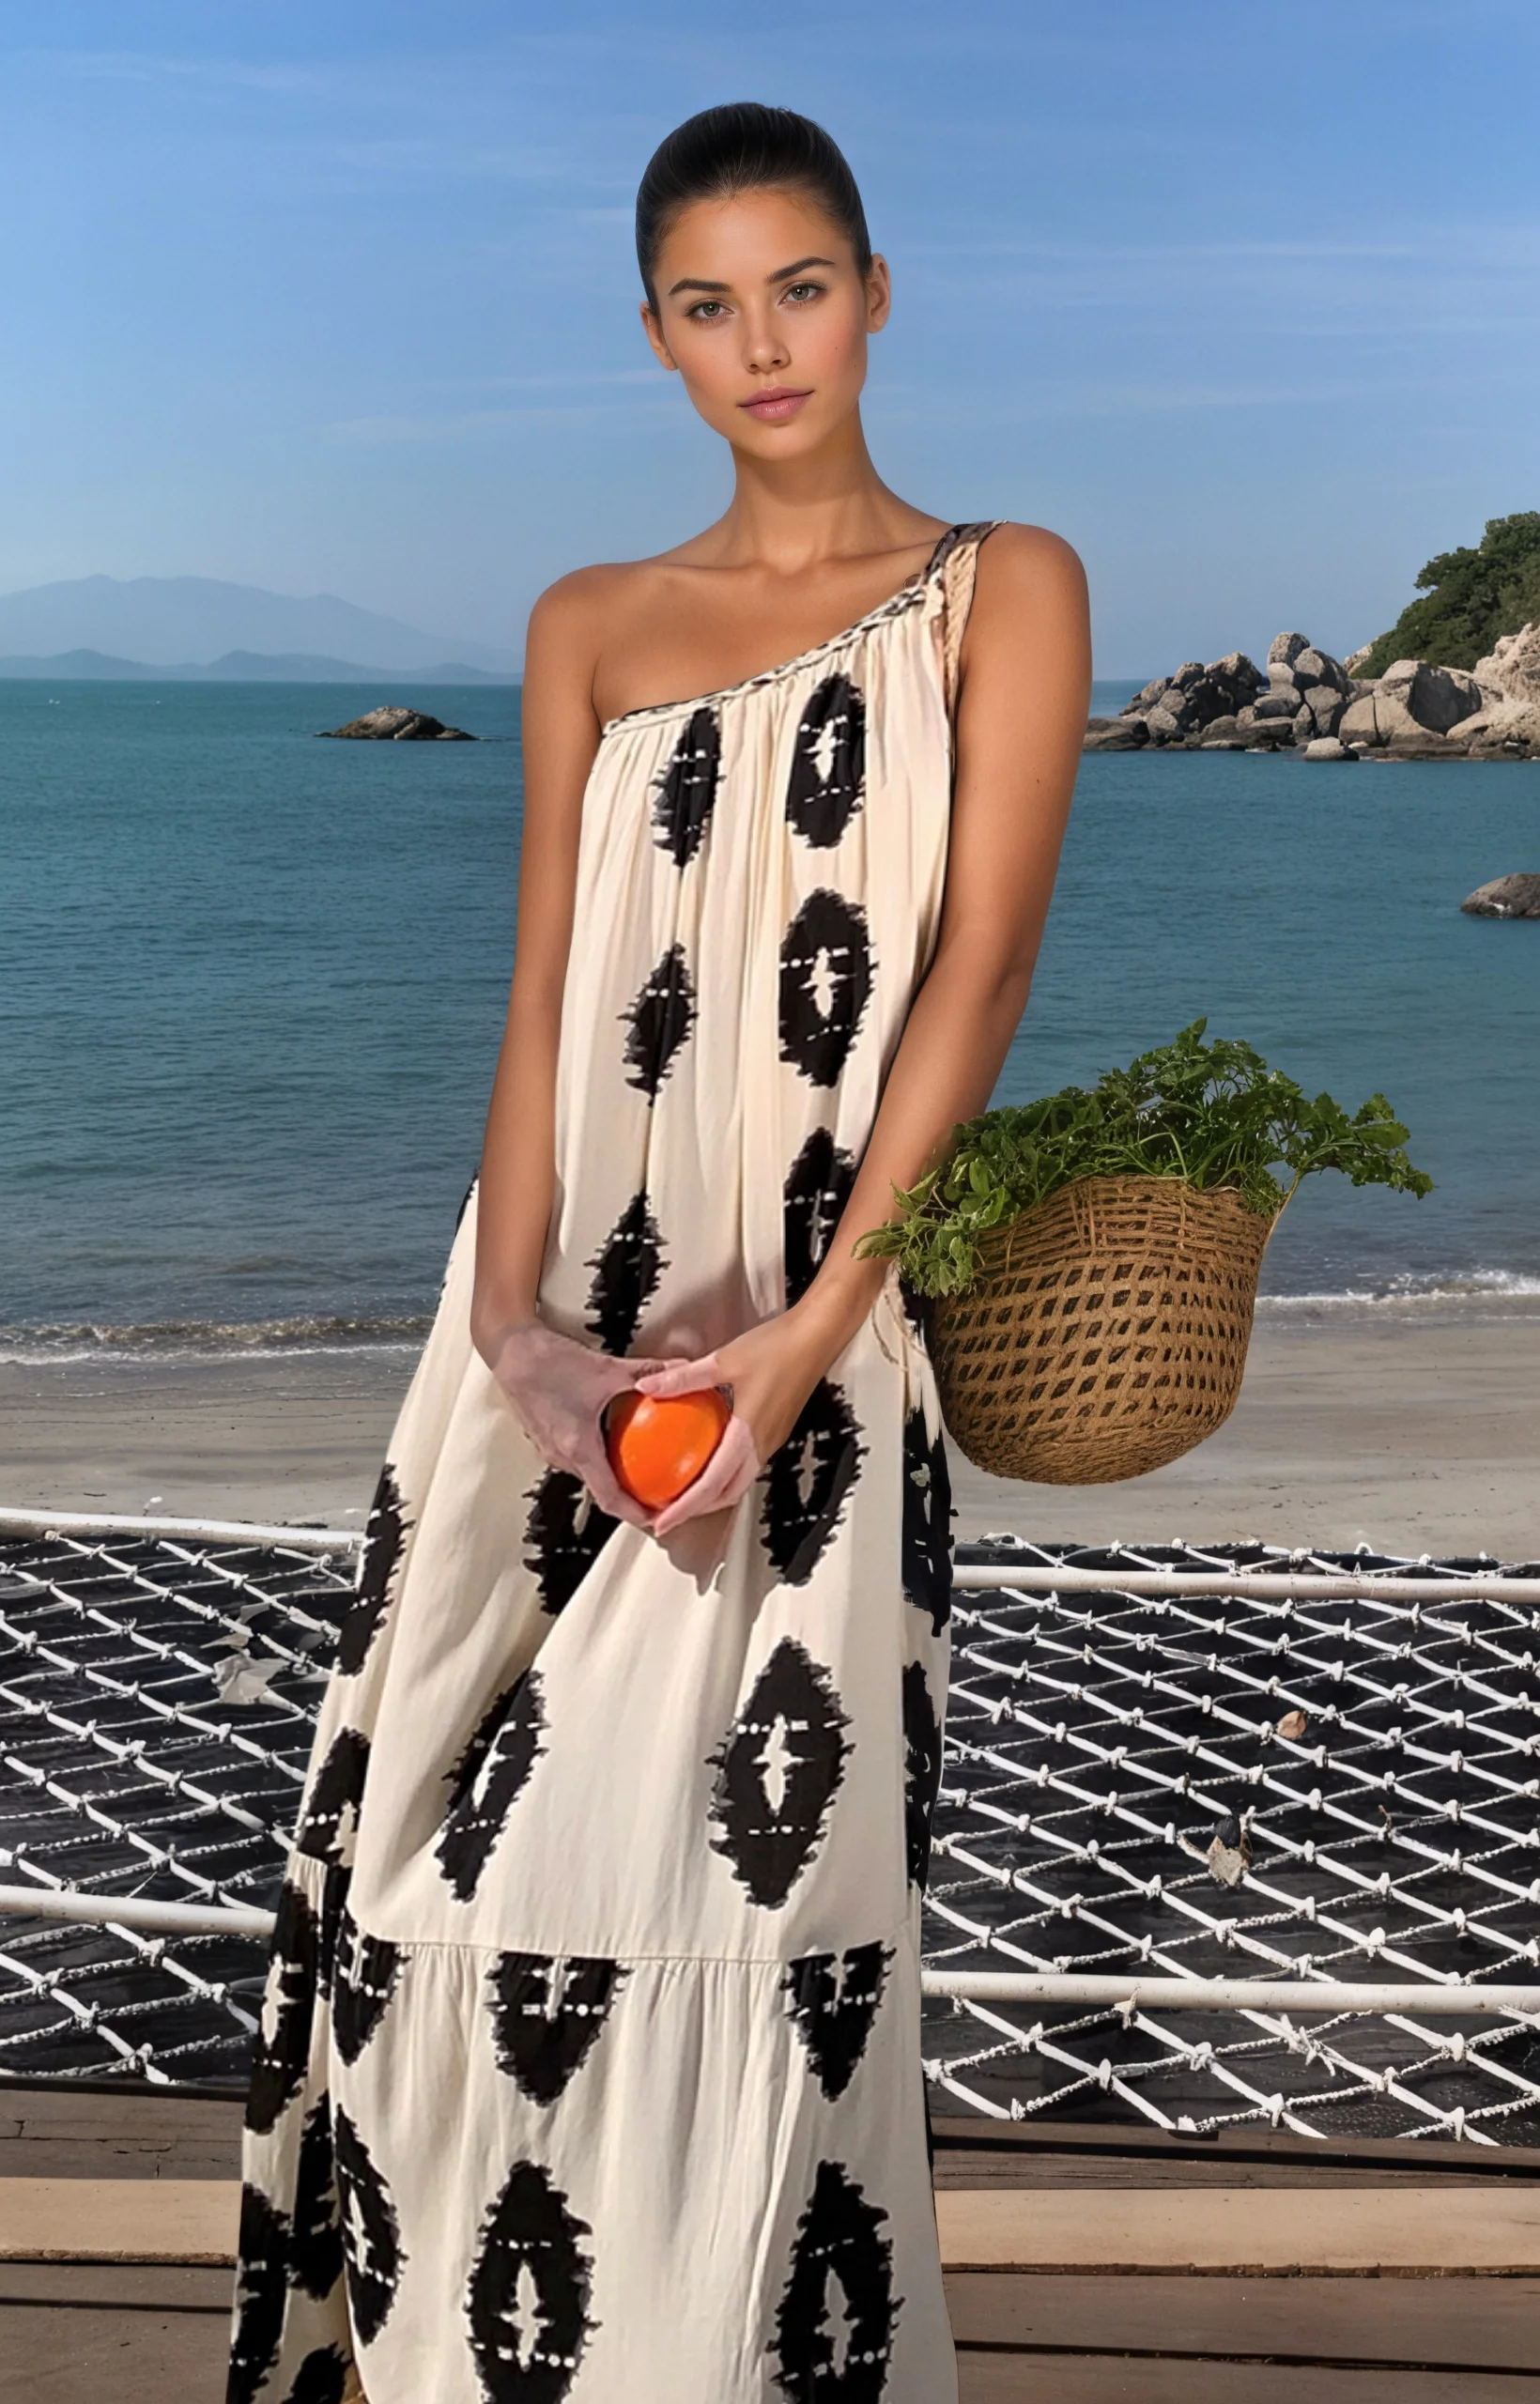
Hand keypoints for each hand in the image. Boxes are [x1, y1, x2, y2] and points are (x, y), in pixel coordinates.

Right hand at [482, 1318, 660, 1528]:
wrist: (510, 1350)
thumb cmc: (551, 1363)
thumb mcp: (607, 1369)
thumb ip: (648, 1372)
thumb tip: (683, 1369)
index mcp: (578, 1449)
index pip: (610, 1498)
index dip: (636, 1515)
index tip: (659, 1520)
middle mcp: (562, 1455)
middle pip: (599, 1489)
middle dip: (629, 1497)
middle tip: (659, 1493)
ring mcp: (550, 1447)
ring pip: (587, 1472)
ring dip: (612, 1476)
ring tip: (640, 1468)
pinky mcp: (545, 1434)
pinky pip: (576, 1455)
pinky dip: (597, 1456)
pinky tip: (613, 1436)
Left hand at [634, 1312, 833, 1536]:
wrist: (817, 1337)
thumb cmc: (776, 1347)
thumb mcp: (722, 1361)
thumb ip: (683, 1379)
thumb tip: (646, 1388)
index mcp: (747, 1435)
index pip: (711, 1485)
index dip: (685, 1508)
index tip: (662, 1524)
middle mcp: (761, 1446)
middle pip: (727, 1494)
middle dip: (696, 1511)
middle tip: (667, 1515)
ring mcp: (770, 1440)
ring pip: (739, 1483)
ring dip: (712, 1496)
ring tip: (684, 1494)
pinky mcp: (774, 1431)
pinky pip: (747, 1465)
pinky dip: (724, 1475)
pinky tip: (706, 1460)